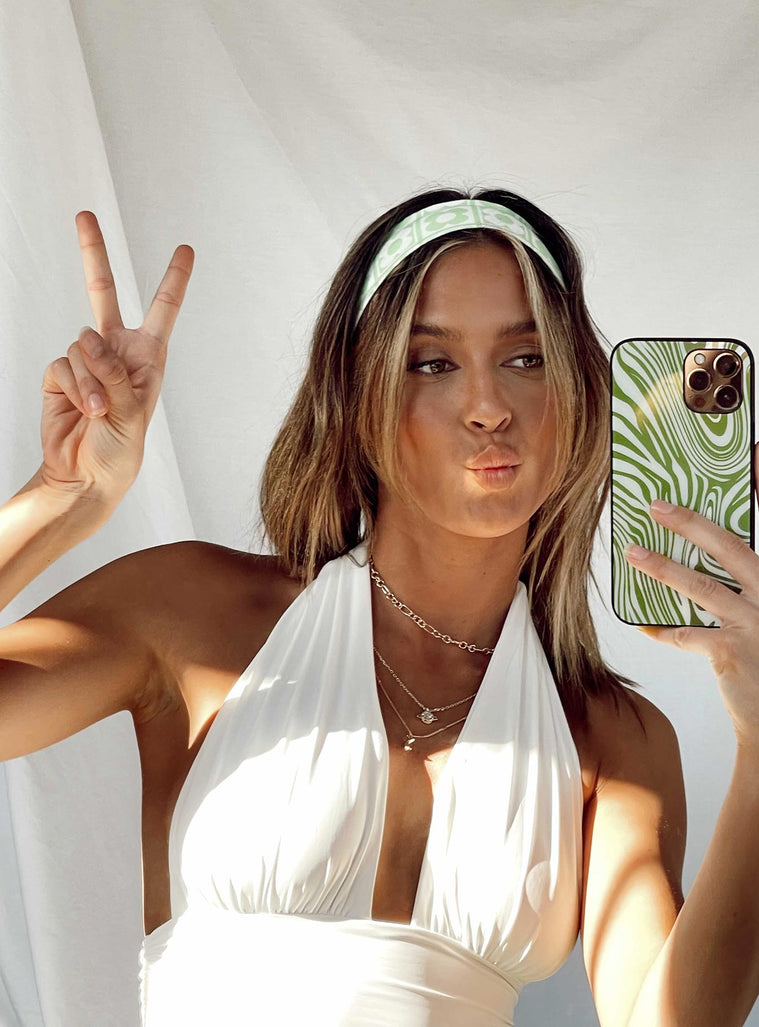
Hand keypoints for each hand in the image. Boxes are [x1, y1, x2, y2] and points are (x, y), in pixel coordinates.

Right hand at [39, 211, 193, 507]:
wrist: (87, 474)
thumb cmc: (120, 447)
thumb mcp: (132, 410)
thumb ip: (113, 371)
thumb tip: (86, 336)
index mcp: (148, 357)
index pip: (163, 310)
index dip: (174, 279)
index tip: (186, 249)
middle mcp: (117, 351)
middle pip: (103, 292)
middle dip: (93, 253)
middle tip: (83, 215)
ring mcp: (86, 360)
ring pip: (84, 345)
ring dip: (92, 379)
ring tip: (99, 409)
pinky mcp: (60, 373)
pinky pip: (64, 363)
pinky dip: (74, 386)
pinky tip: (82, 409)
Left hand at [624, 442, 758, 752]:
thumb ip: (744, 587)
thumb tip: (702, 564)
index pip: (752, 539)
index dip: (747, 499)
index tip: (740, 466)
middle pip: (730, 548)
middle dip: (691, 523)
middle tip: (657, 506)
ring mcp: (755, 623)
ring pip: (700, 587)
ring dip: (662, 568)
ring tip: (633, 553)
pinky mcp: (731, 651)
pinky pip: (684, 634)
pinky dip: (661, 630)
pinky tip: (643, 624)